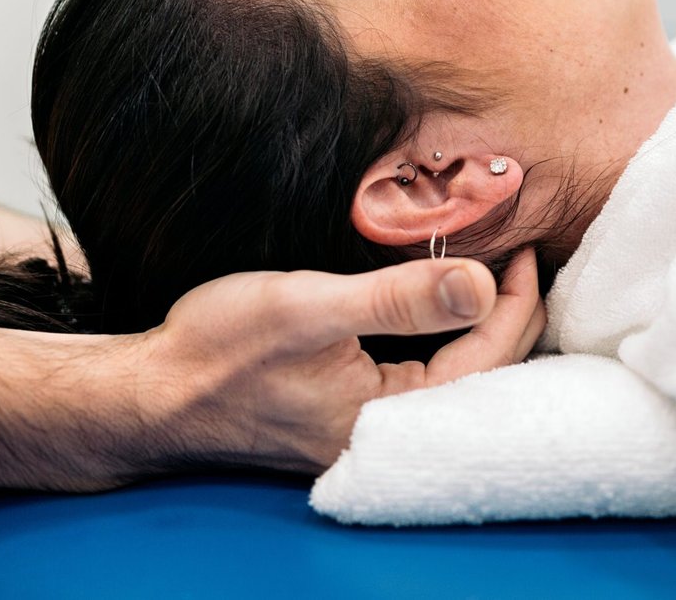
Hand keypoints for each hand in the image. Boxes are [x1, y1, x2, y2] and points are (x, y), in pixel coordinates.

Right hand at [130, 249, 545, 474]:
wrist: (151, 393)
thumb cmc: (218, 350)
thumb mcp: (310, 308)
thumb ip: (398, 299)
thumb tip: (482, 285)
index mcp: (390, 416)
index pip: (489, 355)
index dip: (517, 295)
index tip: (524, 242)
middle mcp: (388, 434)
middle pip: (484, 373)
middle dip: (510, 311)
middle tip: (522, 251)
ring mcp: (369, 429)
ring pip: (456, 374)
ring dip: (480, 323)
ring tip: (497, 270)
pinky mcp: (350, 415)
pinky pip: (422, 375)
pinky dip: (445, 336)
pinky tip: (444, 305)